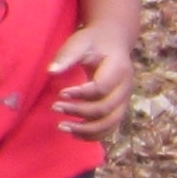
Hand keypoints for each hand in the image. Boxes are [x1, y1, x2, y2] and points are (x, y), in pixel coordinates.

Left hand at [48, 21, 134, 135]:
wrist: (113, 42)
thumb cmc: (93, 42)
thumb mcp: (80, 42)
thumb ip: (67, 56)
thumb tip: (51, 71)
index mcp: (119, 69)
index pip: (101, 88)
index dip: (80, 94)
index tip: (60, 93)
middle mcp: (126, 88)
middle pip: (105, 109)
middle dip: (79, 111)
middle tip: (55, 108)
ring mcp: (125, 101)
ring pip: (110, 124)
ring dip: (86, 130)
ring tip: (61, 126)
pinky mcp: (119, 109)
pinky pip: (110, 128)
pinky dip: (93, 135)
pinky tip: (74, 133)